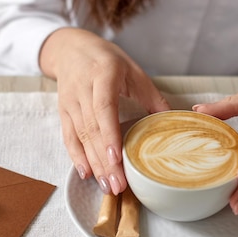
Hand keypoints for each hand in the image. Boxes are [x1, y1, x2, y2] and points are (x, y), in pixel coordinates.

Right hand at [39, 27, 169, 194]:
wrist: (70, 50)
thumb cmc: (106, 59)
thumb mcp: (133, 70)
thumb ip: (152, 96)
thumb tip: (175, 121)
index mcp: (102, 75)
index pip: (103, 108)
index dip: (109, 134)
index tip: (116, 158)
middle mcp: (82, 89)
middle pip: (92, 129)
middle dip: (104, 160)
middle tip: (118, 185)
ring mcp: (69, 102)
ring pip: (80, 137)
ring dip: (94, 164)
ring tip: (108, 186)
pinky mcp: (62, 112)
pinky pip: (69, 138)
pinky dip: (77, 157)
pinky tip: (87, 174)